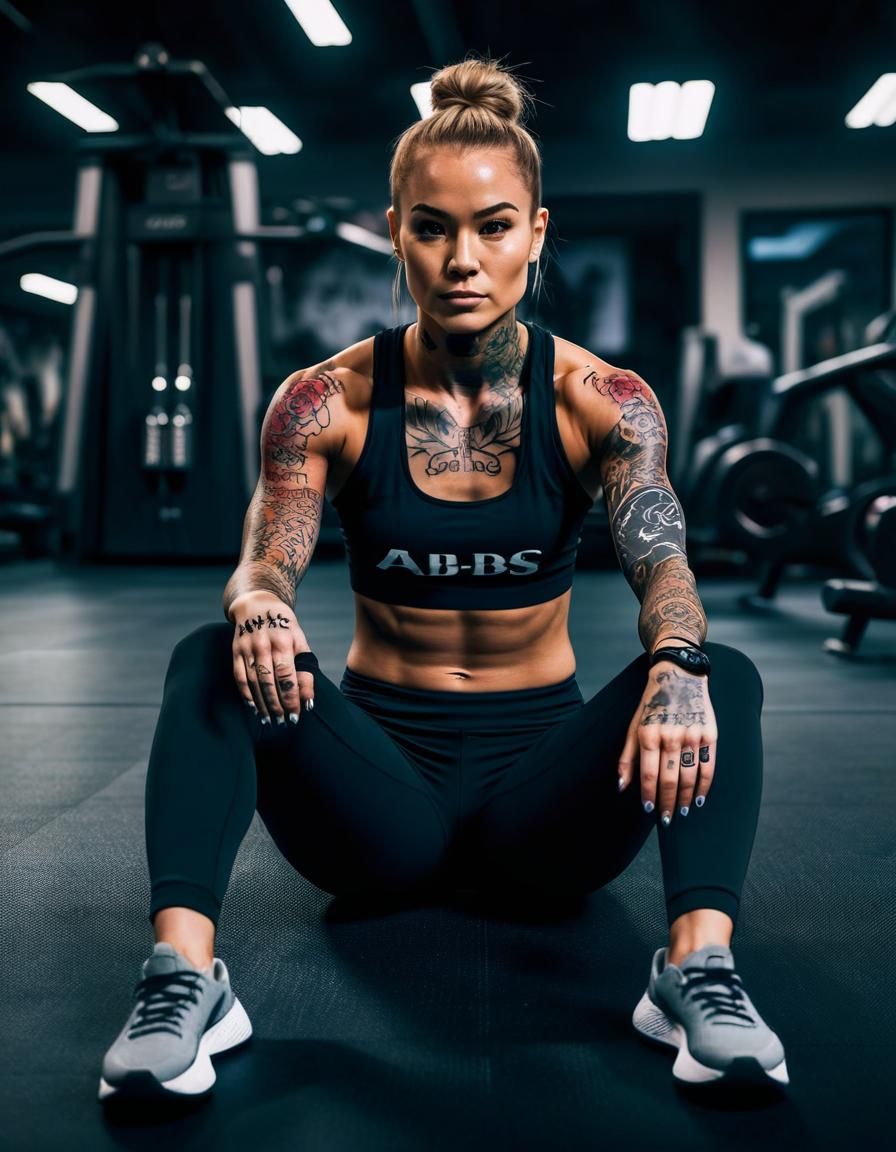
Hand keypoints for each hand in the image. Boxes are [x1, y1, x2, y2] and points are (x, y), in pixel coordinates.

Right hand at [230, 592, 315, 725]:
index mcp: (283, 641)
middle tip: (283, 723)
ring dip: (261, 705)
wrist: (256, 604)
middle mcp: (262, 644)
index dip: (291, 697)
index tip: (296, 715)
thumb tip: (309, 700)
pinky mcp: (235, 652)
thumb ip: (306, 669)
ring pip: (253, 682)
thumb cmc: (284, 625)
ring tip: (270, 721)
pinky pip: (239, 678)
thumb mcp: (300, 641)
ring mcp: (246, 648)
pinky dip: (246, 695)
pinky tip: (254, 708)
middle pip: (269, 681)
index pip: (287, 675)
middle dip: (276, 705)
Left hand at [617, 663, 717, 823]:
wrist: (679, 676)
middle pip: (670, 780)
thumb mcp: (633, 727)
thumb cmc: (652, 705)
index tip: (649, 810)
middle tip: (666, 820)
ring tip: (681, 812)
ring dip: (685, 799)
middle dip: (667, 803)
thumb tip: (621, 787)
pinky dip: (704, 786)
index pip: (648, 775)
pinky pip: (709, 767)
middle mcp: (671, 736)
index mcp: (649, 734)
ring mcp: (692, 735)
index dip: (649, 796)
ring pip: (690, 777)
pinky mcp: (710, 734)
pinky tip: (698, 798)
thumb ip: (626, 759)